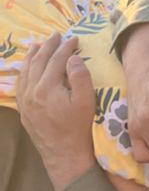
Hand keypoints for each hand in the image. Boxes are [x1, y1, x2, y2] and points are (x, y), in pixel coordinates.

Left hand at [18, 33, 96, 190]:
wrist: (64, 154)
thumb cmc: (79, 128)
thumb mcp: (86, 101)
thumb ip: (80, 76)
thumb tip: (73, 58)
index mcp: (48, 87)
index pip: (57, 60)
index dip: (66, 48)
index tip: (75, 39)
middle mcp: (32, 92)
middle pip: (39, 62)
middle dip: (48, 47)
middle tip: (56, 35)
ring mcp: (25, 101)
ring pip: (26, 72)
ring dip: (32, 56)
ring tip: (38, 45)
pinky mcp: (23, 110)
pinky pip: (20, 85)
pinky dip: (23, 72)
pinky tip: (27, 68)